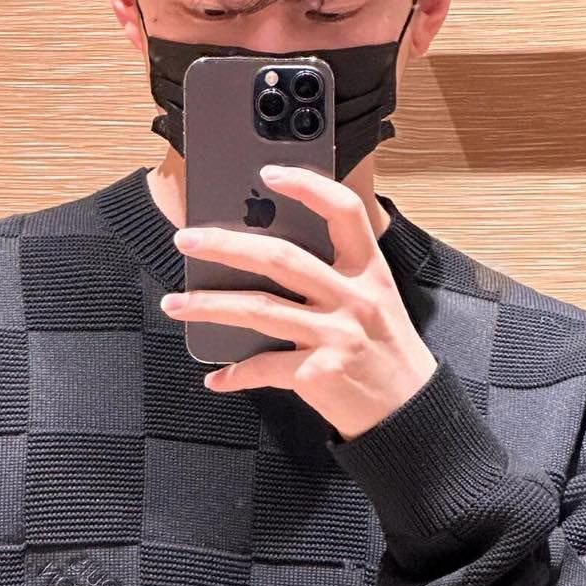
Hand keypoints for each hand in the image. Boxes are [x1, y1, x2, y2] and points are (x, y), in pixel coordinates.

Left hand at [160, 163, 438, 440]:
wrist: (410, 412)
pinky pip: (264, 367)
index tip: (268, 173)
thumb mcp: (376, 303)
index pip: (343, 212)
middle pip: (282, 258)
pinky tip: (216, 376)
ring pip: (259, 309)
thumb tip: (265, 257)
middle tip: (186, 240)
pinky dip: (235, 373)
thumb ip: (336, 276)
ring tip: (175, 303)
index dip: (307, 186)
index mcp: (369, 271)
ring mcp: (337, 335)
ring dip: (208, 306)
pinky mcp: (320, 374)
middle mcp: (354, 298)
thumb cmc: (386, 354)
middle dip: (225, 246)